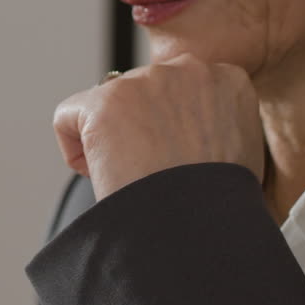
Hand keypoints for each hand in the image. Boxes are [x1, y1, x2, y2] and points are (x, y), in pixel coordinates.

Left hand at [52, 54, 266, 200]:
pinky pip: (68, 117)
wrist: (197, 234)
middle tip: (154, 174)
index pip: (179, 91)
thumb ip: (213, 124)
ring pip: (105, 106)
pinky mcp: (103, 102)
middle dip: (139, 131)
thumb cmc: (216, 210)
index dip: (171, 130)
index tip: (178, 163)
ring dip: (111, 142)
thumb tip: (183, 125)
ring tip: (135, 180)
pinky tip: (101, 177)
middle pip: (140, 95)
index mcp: (226, 80)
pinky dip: (75, 151)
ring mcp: (144, 82)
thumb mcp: (237, 155)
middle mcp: (187, 69)